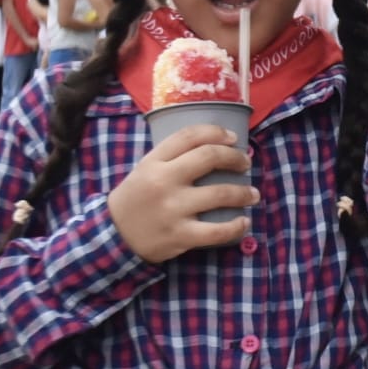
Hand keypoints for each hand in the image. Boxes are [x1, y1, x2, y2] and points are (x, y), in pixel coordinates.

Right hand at [107, 123, 259, 262]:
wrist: (115, 236)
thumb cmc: (136, 198)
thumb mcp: (145, 169)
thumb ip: (172, 157)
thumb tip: (215, 146)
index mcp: (154, 162)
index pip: (190, 135)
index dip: (216, 132)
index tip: (233, 138)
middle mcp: (164, 181)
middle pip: (209, 157)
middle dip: (235, 158)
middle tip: (246, 164)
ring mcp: (173, 209)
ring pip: (220, 193)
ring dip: (244, 192)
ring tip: (253, 194)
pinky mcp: (180, 235)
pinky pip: (217, 231)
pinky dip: (236, 226)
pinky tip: (244, 222)